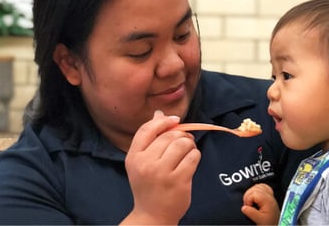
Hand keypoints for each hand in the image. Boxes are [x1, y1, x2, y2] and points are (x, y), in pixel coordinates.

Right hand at [122, 110, 200, 224]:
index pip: (147, 129)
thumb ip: (149, 138)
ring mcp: (162, 173)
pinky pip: (193, 156)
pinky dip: (195, 156)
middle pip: (169, 135)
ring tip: (187, 152)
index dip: (163, 121)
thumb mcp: (141, 162)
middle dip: (181, 135)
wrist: (152, 216)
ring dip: (190, 145)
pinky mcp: (179, 181)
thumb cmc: (148, 185)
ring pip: (183, 143)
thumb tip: (159, 113)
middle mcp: (146, 164)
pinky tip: (190, 162)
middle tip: (185, 142)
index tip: (175, 120)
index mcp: (134, 157)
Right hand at [242, 183, 279, 224]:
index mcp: (267, 201)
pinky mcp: (268, 195)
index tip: (248, 207)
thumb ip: (251, 213)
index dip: (248, 199)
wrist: (275, 224)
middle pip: (255, 188)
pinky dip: (256, 189)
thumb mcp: (260, 220)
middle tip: (248, 205)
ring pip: (258, 186)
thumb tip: (244, 207)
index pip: (254, 193)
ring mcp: (269, 195)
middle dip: (248, 195)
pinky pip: (262, 186)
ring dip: (251, 192)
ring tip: (250, 201)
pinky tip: (254, 196)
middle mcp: (269, 196)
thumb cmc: (269, 223)